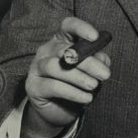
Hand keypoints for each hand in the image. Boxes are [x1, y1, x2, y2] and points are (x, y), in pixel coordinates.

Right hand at [22, 17, 110, 137]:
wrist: (60, 110)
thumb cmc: (78, 84)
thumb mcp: (92, 71)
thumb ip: (98, 61)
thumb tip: (102, 59)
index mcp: (62, 41)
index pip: (68, 26)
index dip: (81, 28)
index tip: (95, 37)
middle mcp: (47, 51)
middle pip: (65, 50)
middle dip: (88, 63)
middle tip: (105, 75)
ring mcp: (37, 67)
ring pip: (56, 67)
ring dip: (79, 78)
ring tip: (93, 86)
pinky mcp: (33, 86)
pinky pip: (53, 86)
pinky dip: (73, 92)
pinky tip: (86, 98)